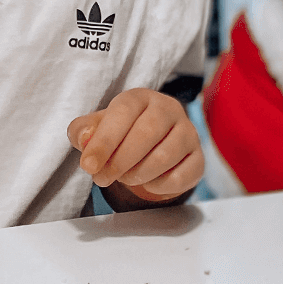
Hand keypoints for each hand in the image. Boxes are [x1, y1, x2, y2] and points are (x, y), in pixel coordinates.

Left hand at [67, 88, 203, 205]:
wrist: (152, 147)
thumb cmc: (122, 134)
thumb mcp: (97, 128)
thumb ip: (84, 131)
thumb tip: (84, 138)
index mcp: (141, 97)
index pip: (124, 111)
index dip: (105, 140)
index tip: (88, 165)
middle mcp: (169, 109)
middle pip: (147, 132)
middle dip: (120, 161)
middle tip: (102, 178)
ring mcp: (188, 133)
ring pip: (164, 157)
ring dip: (137, 174)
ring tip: (124, 178)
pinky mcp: (198, 158)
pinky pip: (180, 176)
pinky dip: (157, 186)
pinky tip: (147, 182)